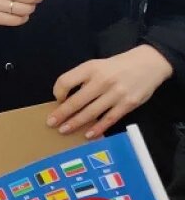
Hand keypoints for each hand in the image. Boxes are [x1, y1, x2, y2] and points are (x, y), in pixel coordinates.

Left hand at [48, 45, 173, 137]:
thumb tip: (65, 98)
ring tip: (64, 130)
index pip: (66, 81)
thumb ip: (82, 78)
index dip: (58, 92)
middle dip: (62, 113)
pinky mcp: (127, 105)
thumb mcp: (96, 65)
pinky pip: (109, 119)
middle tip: (51, 123)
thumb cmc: (116, 66)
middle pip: (77, 100)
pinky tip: (88, 135)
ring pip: (91, 112)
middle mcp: (102, 81)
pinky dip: (98, 128)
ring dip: (76, 123)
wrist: (148, 64)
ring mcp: (115, 94)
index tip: (57, 100)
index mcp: (90, 68)